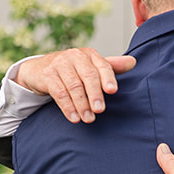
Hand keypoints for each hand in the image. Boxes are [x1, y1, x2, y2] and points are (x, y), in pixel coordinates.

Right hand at [17, 48, 137, 123]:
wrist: (40, 69)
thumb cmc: (72, 70)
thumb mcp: (91, 67)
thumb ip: (111, 66)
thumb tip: (133, 62)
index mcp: (90, 55)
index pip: (102, 65)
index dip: (108, 78)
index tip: (112, 91)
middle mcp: (75, 56)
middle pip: (88, 76)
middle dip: (95, 94)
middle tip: (99, 110)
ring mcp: (60, 64)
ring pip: (73, 86)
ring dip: (82, 104)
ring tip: (88, 119)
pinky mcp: (48, 75)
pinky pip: (59, 92)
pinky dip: (67, 107)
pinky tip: (74, 117)